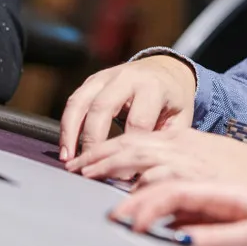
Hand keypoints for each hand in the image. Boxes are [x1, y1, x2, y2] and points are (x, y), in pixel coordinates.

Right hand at [59, 55, 196, 161]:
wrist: (166, 70)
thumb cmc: (172, 100)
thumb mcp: (180, 118)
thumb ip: (165, 142)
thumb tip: (147, 171)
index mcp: (153, 87)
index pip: (137, 122)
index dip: (129, 151)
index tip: (124, 175)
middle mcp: (127, 78)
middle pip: (103, 109)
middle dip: (94, 142)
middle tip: (91, 169)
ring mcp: (106, 77)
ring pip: (81, 103)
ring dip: (71, 133)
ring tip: (69, 160)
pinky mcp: (92, 81)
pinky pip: (74, 102)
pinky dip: (66, 126)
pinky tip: (66, 149)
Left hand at [66, 128, 246, 184]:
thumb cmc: (243, 176)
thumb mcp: (205, 163)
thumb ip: (175, 169)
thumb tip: (144, 186)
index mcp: (182, 138)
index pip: (134, 138)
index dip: (105, 149)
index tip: (84, 161)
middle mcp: (183, 144)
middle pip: (131, 144)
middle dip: (99, 156)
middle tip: (76, 169)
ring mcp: (191, 159)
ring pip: (140, 156)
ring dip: (110, 167)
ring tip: (87, 178)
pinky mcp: (200, 176)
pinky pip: (163, 177)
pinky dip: (141, 184)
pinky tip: (125, 192)